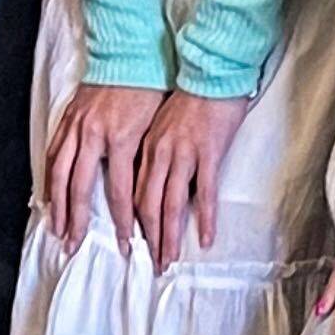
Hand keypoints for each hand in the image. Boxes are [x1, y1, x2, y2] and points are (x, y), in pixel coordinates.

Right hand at [39, 82, 162, 253]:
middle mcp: (93, 135)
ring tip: (56, 227)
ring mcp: (76, 126)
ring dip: (57, 204)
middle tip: (74, 245)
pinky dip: (48, 176)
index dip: (122, 222)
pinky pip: (54, 152)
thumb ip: (147, 158)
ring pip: (59, 172)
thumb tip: (149, 191)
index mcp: (121, 138)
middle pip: (79, 187)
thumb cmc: (149, 86)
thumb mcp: (156, 124)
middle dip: (76, 220)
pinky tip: (48, 193)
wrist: (129, 51)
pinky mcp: (68, 118)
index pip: (119, 192)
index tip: (127, 244)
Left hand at [135, 89, 252, 270]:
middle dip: (145, 238)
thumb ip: (147, 152)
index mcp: (141, 145)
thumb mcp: (155, 123)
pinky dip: (204, 218)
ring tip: (169, 260)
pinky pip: (206, 192)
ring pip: (170, 203)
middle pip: (144, 204)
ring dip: (169, 236)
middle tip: (148, 263)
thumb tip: (141, 181)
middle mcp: (157, 152)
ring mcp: (182, 153)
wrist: (210, 70)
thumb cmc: (184, 97)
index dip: (123, 221)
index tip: (124, 244)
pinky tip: (204, 238)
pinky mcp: (208, 152)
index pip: (126, 191)